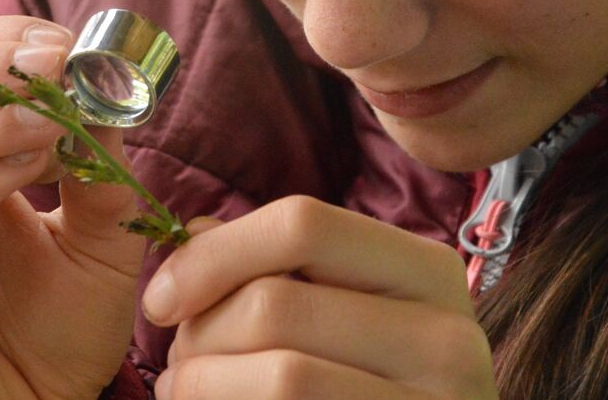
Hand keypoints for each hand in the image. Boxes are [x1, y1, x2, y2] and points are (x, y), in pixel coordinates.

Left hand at [143, 196, 497, 398]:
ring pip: (280, 376)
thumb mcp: (345, 311)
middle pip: (276, 304)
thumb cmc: (372, 382)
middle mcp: (446, 336)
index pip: (303, 224)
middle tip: (178, 362)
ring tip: (187, 390)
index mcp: (426, 271)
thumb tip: (197, 231)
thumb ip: (276, 265)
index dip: (213, 254)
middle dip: (200, 333)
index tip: (161, 298)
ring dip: (204, 384)